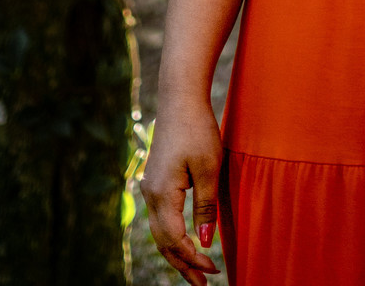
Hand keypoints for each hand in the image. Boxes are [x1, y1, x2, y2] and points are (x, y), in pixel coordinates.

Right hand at [140, 98, 222, 283]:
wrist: (180, 98)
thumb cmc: (198, 129)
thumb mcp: (209, 169)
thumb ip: (205, 208)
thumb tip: (205, 243)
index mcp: (161, 195)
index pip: (176, 241)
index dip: (194, 259)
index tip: (214, 270)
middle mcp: (150, 194)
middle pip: (164, 243)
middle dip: (183, 265)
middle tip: (203, 283)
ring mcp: (150, 186)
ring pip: (160, 232)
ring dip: (177, 252)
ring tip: (196, 269)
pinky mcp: (155, 180)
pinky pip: (161, 217)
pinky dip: (173, 235)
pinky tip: (186, 241)